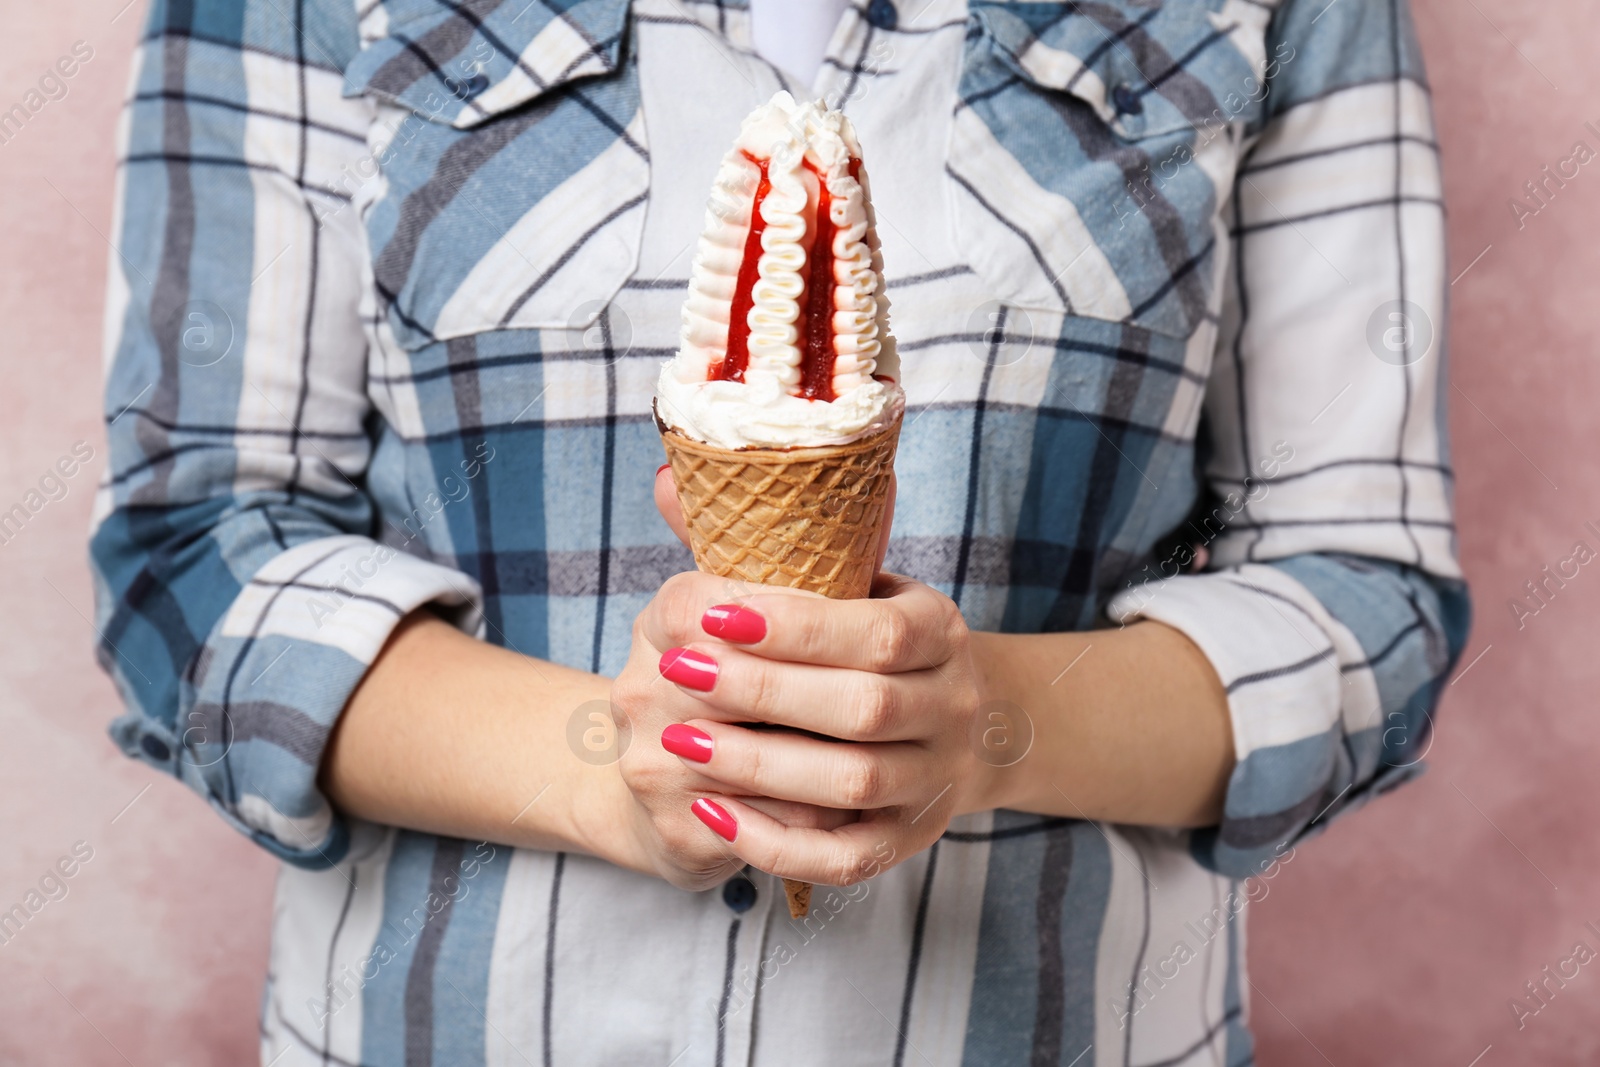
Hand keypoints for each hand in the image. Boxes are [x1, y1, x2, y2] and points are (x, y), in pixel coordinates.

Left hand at [639, 571, 986, 888]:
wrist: (956, 726)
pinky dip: (777, 841)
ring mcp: (934, 781)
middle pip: (863, 708)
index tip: (713, 612)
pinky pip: (847, 858)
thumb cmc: (868, 641)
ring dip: (760, 765)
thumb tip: (666, 480)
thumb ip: (756, 544)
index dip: (797, 626)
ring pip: (853, 783)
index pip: (879, 632)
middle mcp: (952, 707)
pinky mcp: (907, 841)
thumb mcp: (841, 584)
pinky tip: (712, 813)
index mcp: (940, 632)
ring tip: (678, 738)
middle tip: (676, 671)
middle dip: (763, 691)